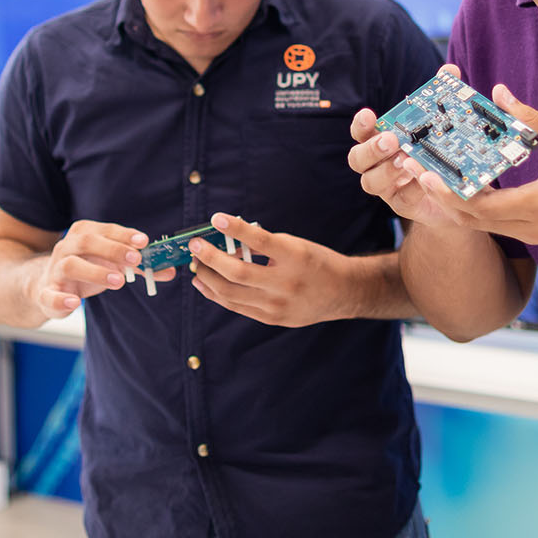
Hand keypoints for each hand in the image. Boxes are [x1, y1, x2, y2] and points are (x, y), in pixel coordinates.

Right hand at [34, 220, 168, 319]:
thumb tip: (169, 270)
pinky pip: (49, 295)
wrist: (46, 286)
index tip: (144, 241)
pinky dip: (61, 299)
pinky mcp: (46, 293)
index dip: (124, 234)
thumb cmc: (85, 270)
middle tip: (135, 260)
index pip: (105, 230)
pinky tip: (75, 302)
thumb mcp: (111, 265)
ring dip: (95, 272)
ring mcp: (55, 270)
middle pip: (87, 241)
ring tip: (118, 281)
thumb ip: (138, 267)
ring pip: (71, 265)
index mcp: (83, 235)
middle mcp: (67, 247)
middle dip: (113, 249)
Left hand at [186, 214, 354, 326]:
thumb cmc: (316, 262)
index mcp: (296, 258)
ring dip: (207, 278)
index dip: (236, 228)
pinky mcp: (272, 319)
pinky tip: (204, 284)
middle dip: (209, 259)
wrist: (344, 292)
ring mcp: (278, 305)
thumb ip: (264, 245)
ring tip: (194, 266)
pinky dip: (216, 294)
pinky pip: (237, 307)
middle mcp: (286, 284)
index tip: (215, 218)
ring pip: (231, 294)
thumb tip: (227, 242)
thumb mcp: (295, 245)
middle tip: (193, 247)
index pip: (260, 241)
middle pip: (238, 273)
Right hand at [349, 64, 470, 227]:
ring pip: (370, 182)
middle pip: (357, 159)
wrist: (459, 191)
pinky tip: (421, 180)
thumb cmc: (441, 153)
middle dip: (371, 148)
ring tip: (406, 161)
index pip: (361, 132)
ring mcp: (387, 187)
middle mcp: (377, 164)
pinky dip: (409, 189)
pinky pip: (398, 200)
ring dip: (386, 171)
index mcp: (381, 140)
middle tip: (392, 140)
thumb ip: (442, 99)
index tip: (369, 114)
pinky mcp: (402, 205)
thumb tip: (449, 70)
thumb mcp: (443, 126)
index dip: (361, 125)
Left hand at [391, 84, 537, 244]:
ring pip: (480, 224)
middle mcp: (529, 227)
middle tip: (413, 169)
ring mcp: (531, 235)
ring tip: (428, 175)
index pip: (482, 206)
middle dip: (439, 195)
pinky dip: (473, 207)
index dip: (451, 192)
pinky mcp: (534, 234)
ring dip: (453, 201)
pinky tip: (460, 184)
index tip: (427, 173)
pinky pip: (494, 224)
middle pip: (471, 219)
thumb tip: (499, 93)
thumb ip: (533, 118)